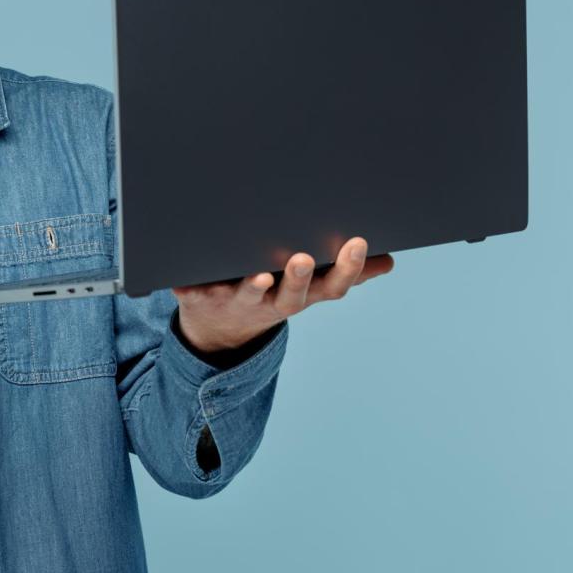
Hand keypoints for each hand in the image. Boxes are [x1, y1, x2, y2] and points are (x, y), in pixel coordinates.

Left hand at [172, 236, 394, 354]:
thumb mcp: (307, 288)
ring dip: (252, 287)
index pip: (330, 286)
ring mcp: (234, 302)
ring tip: (258, 275)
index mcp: (300, 296)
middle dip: (297, 278)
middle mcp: (270, 302)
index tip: (357, 242)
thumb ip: (342, 272)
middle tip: (301, 258)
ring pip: (244, 295)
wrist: (218, 330)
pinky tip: (186, 276)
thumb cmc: (269, 294)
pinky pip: (192, 291)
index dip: (346, 268)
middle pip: (289, 296)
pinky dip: (187, 285)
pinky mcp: (198, 298)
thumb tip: (387, 260)